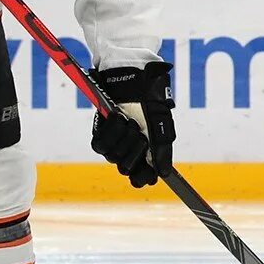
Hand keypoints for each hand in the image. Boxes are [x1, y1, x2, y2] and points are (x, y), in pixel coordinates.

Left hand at [91, 62, 175, 186]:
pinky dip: (111, 130)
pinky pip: (100, 144)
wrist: (134, 84)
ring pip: (113, 156)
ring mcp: (112, 144)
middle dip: (134, 150)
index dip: (142, 178)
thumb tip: (164, 173)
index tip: (149, 175)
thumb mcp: (162, 128)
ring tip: (130, 122)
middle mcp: (127, 152)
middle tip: (141, 135)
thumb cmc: (150, 104)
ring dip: (124, 138)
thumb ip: (162, 151)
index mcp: (143, 154)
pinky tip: (118, 118)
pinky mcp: (99, 134)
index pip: (139, 178)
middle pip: (125, 168)